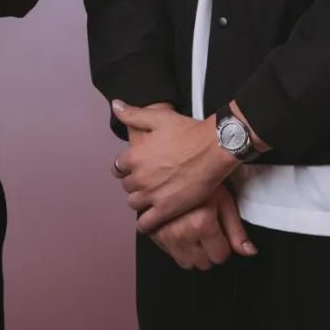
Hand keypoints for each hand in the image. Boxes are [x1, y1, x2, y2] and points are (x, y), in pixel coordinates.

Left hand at [112, 99, 268, 234]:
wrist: (214, 149)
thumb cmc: (188, 131)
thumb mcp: (158, 117)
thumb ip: (133, 114)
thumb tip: (115, 105)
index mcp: (134, 156)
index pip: (118, 168)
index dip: (126, 168)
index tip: (135, 168)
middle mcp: (139, 177)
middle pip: (127, 187)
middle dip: (135, 184)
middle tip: (148, 181)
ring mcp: (152, 195)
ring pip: (134, 204)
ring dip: (141, 201)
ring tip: (152, 198)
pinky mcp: (166, 209)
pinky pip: (146, 223)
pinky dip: (146, 224)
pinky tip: (151, 220)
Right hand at [149, 184, 257, 269]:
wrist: (174, 161)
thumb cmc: (202, 178)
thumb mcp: (224, 200)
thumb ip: (236, 230)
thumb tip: (249, 252)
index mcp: (201, 224)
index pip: (220, 256)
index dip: (224, 245)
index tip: (221, 234)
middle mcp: (180, 232)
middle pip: (203, 263)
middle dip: (209, 251)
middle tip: (209, 231)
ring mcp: (163, 233)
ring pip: (185, 262)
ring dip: (193, 252)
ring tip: (195, 231)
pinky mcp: (152, 231)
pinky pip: (169, 252)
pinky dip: (176, 246)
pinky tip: (180, 229)